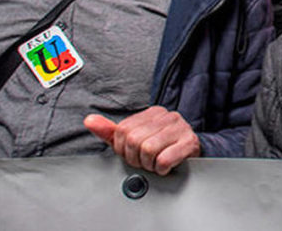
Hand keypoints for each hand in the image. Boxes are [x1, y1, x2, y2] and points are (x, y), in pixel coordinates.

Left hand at [84, 106, 200, 175]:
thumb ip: (110, 131)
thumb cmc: (162, 147)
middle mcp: (167, 116)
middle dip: (136, 158)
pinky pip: (164, 159)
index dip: (123, 149)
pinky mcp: (190, 142)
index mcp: (152, 113)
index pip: (123, 130)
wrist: (192, 153)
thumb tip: (89, 121)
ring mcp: (180, 127)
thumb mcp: (134, 138)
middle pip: (134, 140)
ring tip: (155, 163)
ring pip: (148, 149)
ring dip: (149, 164)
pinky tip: (166, 166)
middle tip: (145, 161)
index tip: (133, 154)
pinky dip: (162, 168)